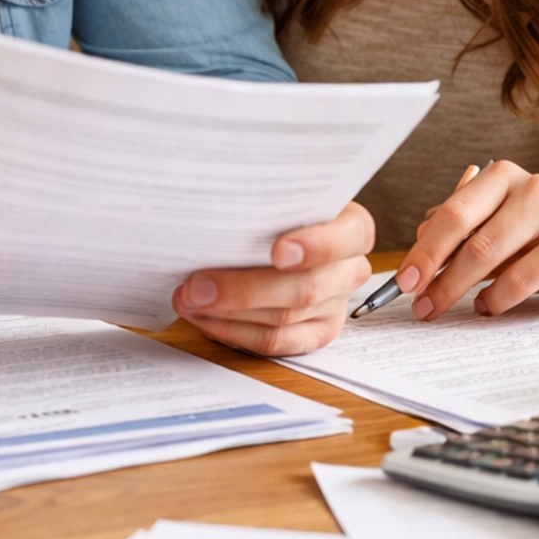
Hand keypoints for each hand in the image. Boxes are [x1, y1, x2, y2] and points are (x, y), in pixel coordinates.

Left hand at [170, 200, 374, 357]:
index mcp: (351, 228)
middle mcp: (348, 269)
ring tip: (188, 299)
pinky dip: (234, 331)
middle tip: (197, 287)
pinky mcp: (316, 333)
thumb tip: (214, 206)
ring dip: (228, 313)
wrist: (273, 234)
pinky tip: (204, 317)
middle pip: (305, 289)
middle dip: (244, 291)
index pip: (349, 237)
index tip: (278, 252)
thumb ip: (262, 201)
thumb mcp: (274, 195)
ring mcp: (334, 305)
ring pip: (283, 319)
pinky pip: (275, 343)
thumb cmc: (271, 210)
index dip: (317, 246)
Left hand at [394, 162, 538, 318]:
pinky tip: (488, 307)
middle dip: (434, 270)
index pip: (452, 212)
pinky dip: (496, 299)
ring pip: (488, 255)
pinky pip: (521, 278)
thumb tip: (418, 242)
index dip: (423, 248)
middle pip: (465, 231)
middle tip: (417, 303)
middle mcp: (529, 186)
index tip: (403, 280)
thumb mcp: (502, 232)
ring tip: (443, 309)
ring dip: (457, 289)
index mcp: (502, 177)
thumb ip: (465, 231)